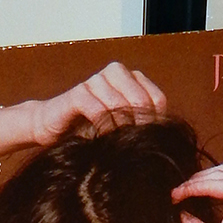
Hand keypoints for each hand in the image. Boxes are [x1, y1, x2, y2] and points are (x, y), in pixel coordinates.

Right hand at [28, 62, 166, 145]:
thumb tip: (167, 144)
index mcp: (131, 79)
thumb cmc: (92, 130)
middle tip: (136, 149)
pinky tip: (104, 140)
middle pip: (141, 99)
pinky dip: (104, 127)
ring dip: (122, 129)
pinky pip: (98, 109)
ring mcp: (96, 80)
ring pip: (120, 103)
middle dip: (141, 127)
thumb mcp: (123, 128)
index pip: (157, 99)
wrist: (55, 129)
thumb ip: (143, 128)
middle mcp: (115, 74)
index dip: (156, 124)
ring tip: (120, 146)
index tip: (150, 145)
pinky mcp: (78, 93)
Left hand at [171, 162, 222, 222]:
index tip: (182, 193)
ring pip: (219, 173)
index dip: (205, 183)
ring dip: (195, 181)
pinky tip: (180, 195)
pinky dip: (194, 187)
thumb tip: (181, 213)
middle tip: (178, 190)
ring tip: (176, 193)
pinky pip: (213, 182)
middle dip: (200, 177)